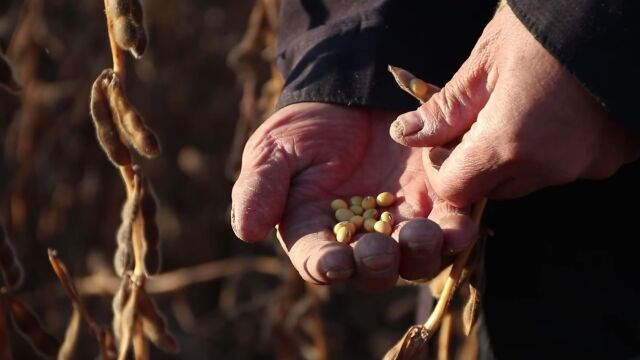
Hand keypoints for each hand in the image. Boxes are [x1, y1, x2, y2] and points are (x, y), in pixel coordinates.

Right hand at [231, 103, 475, 290]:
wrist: (353, 92)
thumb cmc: (307, 126)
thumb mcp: (273, 150)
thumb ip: (260, 188)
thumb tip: (245, 232)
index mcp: (317, 233)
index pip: (320, 262)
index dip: (327, 267)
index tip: (335, 262)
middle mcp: (361, 239)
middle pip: (372, 272)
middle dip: (377, 265)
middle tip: (380, 249)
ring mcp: (401, 224)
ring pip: (415, 261)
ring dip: (420, 255)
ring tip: (421, 235)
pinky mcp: (436, 204)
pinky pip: (450, 230)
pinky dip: (456, 235)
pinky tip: (458, 229)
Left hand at [390, 5, 639, 207]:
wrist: (621, 10)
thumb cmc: (545, 28)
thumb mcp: (485, 63)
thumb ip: (444, 109)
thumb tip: (406, 134)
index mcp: (511, 144)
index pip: (455, 190)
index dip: (440, 169)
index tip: (443, 140)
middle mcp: (551, 167)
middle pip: (491, 189)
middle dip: (474, 163)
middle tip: (477, 119)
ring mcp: (587, 165)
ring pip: (528, 180)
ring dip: (512, 158)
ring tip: (517, 109)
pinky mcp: (612, 156)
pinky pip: (565, 167)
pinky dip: (550, 150)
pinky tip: (553, 113)